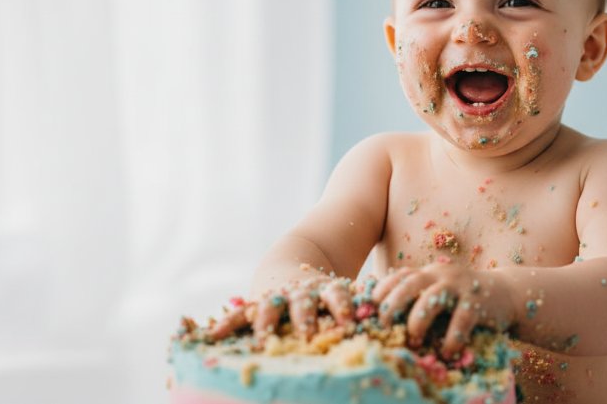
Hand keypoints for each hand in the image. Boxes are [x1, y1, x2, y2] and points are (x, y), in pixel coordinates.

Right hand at [207, 273, 353, 342]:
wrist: (293, 267)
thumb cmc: (327, 295)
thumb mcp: (346, 295)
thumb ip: (362, 308)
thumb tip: (393, 326)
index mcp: (328, 289)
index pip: (337, 295)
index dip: (342, 306)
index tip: (348, 320)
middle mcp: (302, 293)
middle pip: (303, 302)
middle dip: (304, 318)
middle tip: (307, 333)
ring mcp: (277, 297)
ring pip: (270, 307)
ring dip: (267, 323)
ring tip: (262, 338)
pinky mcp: (256, 304)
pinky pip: (239, 315)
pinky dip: (227, 324)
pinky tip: (213, 336)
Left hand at [372, 264, 515, 358]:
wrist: (506, 293)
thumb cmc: (464, 299)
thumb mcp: (440, 291)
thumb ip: (418, 297)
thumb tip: (383, 317)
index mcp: (429, 273)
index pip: (400, 275)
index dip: (382, 290)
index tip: (370, 308)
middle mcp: (441, 275)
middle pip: (410, 283)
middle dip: (392, 304)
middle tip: (383, 325)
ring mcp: (460, 286)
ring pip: (432, 299)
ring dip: (418, 321)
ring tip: (415, 340)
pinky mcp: (477, 302)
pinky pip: (461, 321)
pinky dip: (451, 339)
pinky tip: (447, 352)